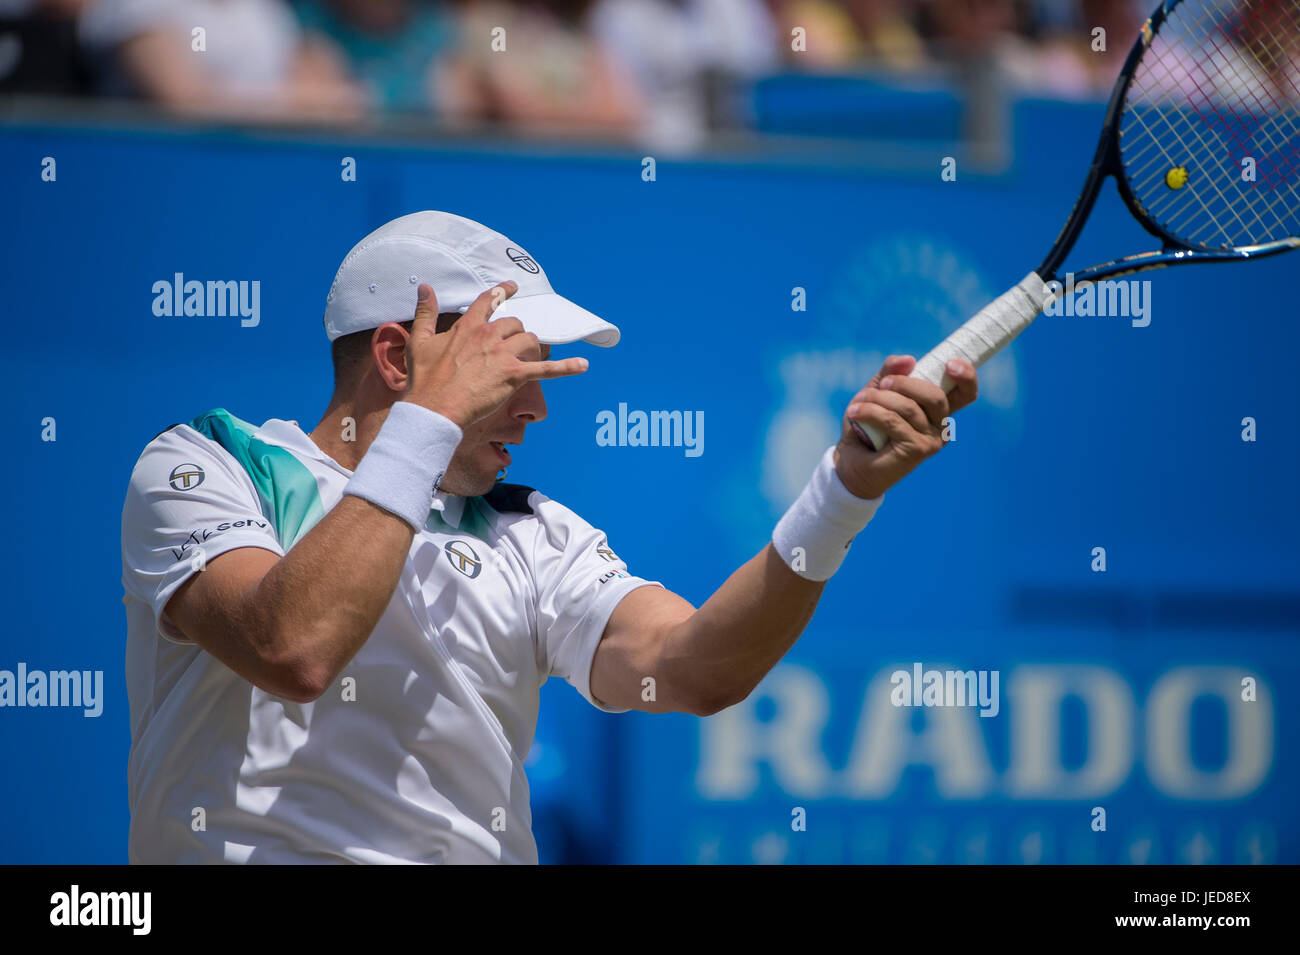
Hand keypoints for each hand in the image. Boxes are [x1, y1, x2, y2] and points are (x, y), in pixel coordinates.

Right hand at [402, 281, 588, 427]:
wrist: (434, 407)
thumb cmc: (425, 379)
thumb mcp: (419, 341)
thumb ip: (425, 312)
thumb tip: (425, 287)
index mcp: (469, 327)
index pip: (489, 301)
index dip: (502, 292)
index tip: (512, 286)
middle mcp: (489, 335)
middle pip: (514, 324)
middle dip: (516, 334)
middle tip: (513, 347)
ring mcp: (504, 355)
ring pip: (529, 341)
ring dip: (531, 349)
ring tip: (529, 359)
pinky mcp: (515, 375)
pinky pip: (547, 369)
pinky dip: (567, 367)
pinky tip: (583, 366)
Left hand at [833, 354, 977, 498]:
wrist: (851, 462)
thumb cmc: (867, 425)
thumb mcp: (878, 391)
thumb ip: (891, 373)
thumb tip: (909, 359)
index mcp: (937, 411)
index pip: (965, 393)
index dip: (967, 376)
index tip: (951, 363)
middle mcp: (941, 426)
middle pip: (936, 396)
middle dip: (906, 384)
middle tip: (883, 384)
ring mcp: (932, 441)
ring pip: (910, 408)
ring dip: (880, 398)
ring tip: (859, 401)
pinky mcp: (917, 451)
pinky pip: (894, 422)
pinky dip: (871, 412)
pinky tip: (855, 412)